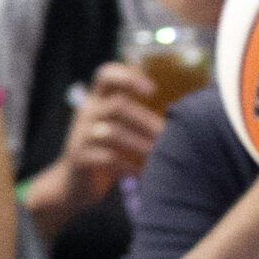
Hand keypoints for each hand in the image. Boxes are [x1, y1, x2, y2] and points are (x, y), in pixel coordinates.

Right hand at [29, 63, 165, 216]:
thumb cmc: (108, 151)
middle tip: (167, 135)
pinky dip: (130, 166)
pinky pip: (108, 159)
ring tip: (160, 154)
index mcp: (98, 100)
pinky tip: (144, 173)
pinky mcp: (80, 158)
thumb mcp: (118, 128)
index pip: (105, 75)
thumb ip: (138, 116)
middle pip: (117, 105)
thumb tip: (183, 115)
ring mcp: (81, 136)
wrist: (74, 183)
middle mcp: (87, 113)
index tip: (152, 88)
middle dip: (146, 120)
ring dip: (141, 144)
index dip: (127, 76)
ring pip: (113, 133)